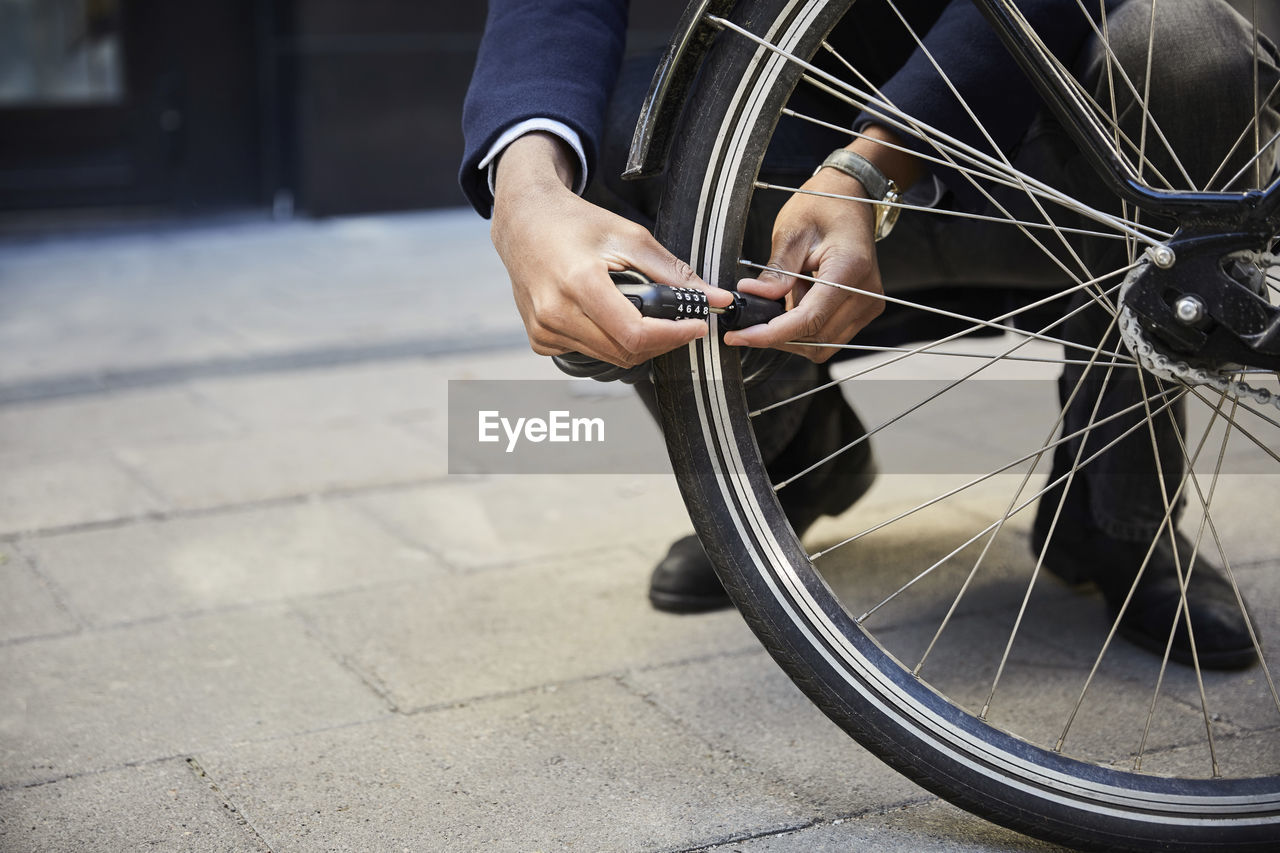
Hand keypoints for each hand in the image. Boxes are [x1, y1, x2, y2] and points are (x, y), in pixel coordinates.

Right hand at [491, 132, 732, 367]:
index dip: (673, 336)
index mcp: (579, 282)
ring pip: (610, 357)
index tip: (695, 326)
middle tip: (677, 320)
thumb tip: (713, 297)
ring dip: (636, 342)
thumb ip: (673, 272)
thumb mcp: (629, 237)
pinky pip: (588, 353)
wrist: (524, 222)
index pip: (635, 333)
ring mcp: (544, 330)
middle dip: (661, 340)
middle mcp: (556, 312)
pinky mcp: (539, 339)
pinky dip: (608, 340)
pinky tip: (607, 314)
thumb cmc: (573, 223)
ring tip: (643, 312)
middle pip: (626, 352)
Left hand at [722, 166, 883, 363]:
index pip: (809, 319)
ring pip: (824, 343)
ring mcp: (868, 303)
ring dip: (794, 332)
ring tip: (785, 296)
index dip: (771, 333)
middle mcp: (866, 292)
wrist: (850, 197)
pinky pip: (831, 333)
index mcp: (849, 269)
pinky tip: (797, 300)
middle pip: (816, 338)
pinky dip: (806, 326)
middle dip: (779, 335)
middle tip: (751, 318)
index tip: (741, 336)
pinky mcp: (864, 309)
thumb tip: (754, 298)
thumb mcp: (791, 231)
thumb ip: (776, 271)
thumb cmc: (823, 206)